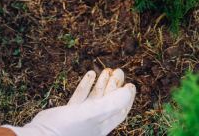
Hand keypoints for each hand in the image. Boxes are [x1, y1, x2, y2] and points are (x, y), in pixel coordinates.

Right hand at [6, 68, 135, 135]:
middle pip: (109, 102)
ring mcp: (81, 118)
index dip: (127, 97)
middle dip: (115, 86)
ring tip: (106, 69)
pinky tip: (90, 74)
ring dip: (101, 84)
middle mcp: (93, 123)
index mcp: (102, 126)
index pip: (120, 111)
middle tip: (119, 70)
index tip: (130, 84)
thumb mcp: (93, 113)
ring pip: (95, 98)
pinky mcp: (68, 114)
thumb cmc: (67, 129)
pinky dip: (86, 86)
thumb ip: (112, 102)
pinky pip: (81, 98)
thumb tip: (129, 89)